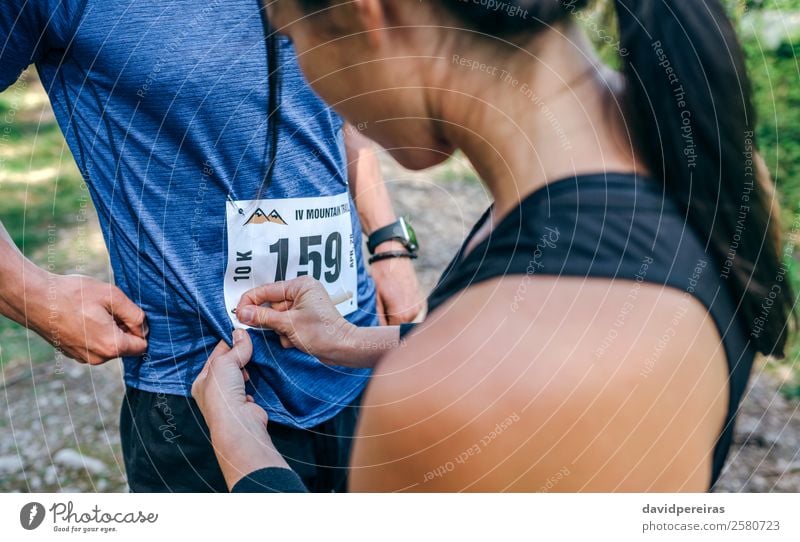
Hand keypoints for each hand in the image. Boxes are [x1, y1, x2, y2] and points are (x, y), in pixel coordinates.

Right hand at [28, 274, 147, 364]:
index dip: (140, 328)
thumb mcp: (113, 296)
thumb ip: (135, 315)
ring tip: (93, 312)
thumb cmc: (74, 294)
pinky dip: (94, 333)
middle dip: (123, 329)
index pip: (142, 346)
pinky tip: (82, 317)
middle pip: (126, 347)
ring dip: (109, 331)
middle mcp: (98, 358)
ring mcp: (83, 358)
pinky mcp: (72, 353)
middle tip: (108, 309)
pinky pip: (94, 346)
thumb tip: (144, 329)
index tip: (127, 313)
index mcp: (112, 346)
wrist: (35, 298)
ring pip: (110, 346)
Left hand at [192, 330, 265, 430]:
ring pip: (238, 378)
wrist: (238, 422)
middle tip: (249, 346)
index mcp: (201, 381)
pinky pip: (249, 389)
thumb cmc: (222, 393)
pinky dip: (253, 384)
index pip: (214, 357)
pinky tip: (257, 378)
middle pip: (227, 367)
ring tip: (254, 360)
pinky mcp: (244, 406)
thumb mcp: (225, 362)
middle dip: (238, 357)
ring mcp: (228, 401)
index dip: (227, 344)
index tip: (240, 333)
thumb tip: (242, 332)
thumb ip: (236, 348)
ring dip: (246, 370)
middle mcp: (212, 392)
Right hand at [235, 276, 353, 364]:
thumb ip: (262, 316)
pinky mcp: (303, 317)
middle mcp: (301, 291)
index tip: (238, 314)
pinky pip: (284, 323)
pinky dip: (286, 334)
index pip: (266, 290)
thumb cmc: (322, 334)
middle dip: (272, 321)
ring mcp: (302, 304)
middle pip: (270, 304)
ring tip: (293, 336)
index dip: (250, 302)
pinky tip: (297, 340)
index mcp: (300, 285)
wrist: (343, 348)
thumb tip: (241, 312)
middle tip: (279, 330)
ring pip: (276, 316)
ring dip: (280, 330)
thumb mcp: (288, 324)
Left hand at [370, 241, 423, 324]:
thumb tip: (378, 331)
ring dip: (398, 319)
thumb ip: (378, 318)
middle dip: (390, 325)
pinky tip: (396, 303)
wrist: (393, 255)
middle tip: (380, 317)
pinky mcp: (421, 300)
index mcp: (402, 314)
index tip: (376, 329)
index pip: (392, 333)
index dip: (383, 332)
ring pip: (407, 321)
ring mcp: (419, 306)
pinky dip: (405, 312)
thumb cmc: (382, 274)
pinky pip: (412, 313)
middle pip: (400, 328)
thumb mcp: (375, 298)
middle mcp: (414, 312)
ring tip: (388, 308)